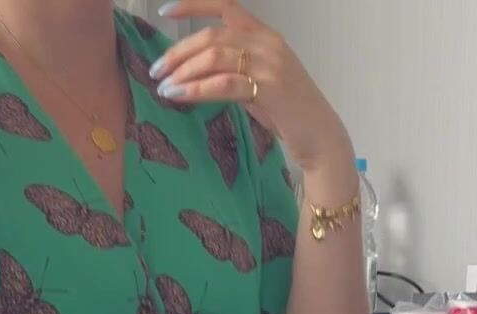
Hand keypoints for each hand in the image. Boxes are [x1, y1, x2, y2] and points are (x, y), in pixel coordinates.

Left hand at [152, 0, 355, 175]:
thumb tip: (193, 71)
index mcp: (265, 35)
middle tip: (156, 71)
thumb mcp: (258, 81)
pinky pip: (223, 83)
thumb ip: (233, 69)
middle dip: (178, 52)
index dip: (193, 4)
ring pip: (214, 56)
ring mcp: (270, 63)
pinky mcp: (269, 87)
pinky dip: (196, 90)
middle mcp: (268, 42)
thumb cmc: (288, 112)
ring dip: (183, 72)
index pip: (225, 5)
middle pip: (211, 35)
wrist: (320, 136)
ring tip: (165, 88)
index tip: (165, 12)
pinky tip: (180, 96)